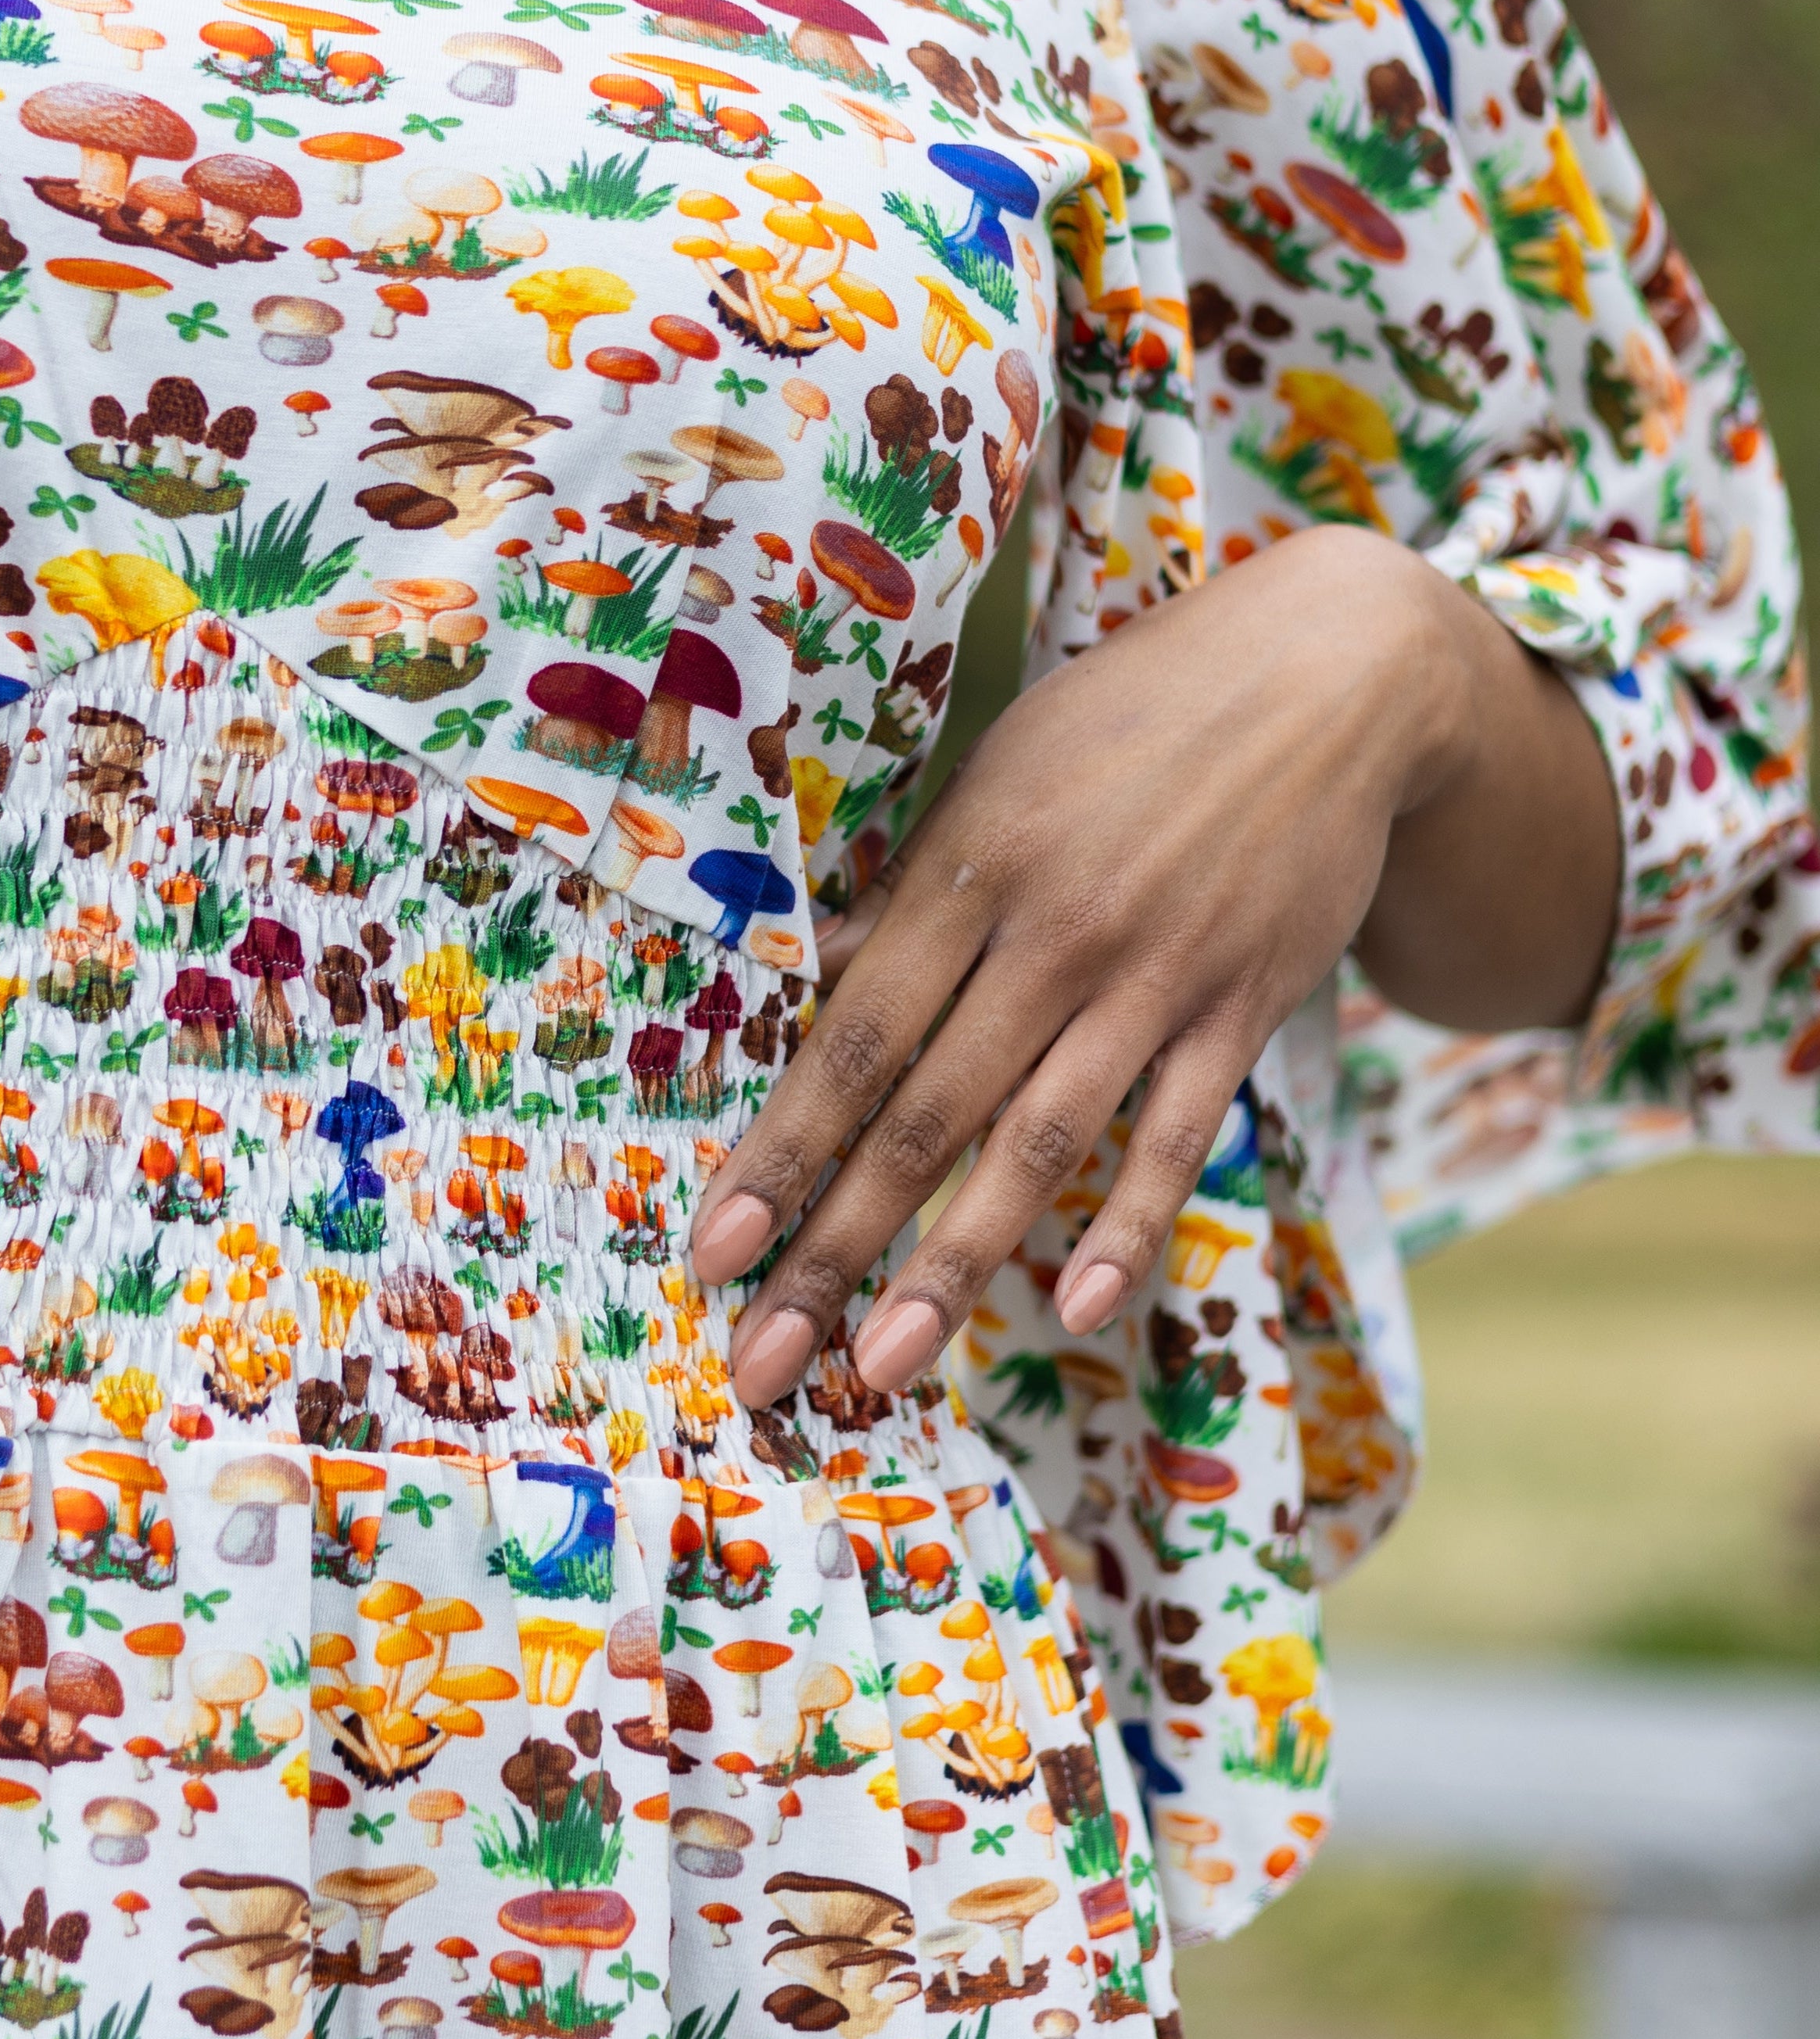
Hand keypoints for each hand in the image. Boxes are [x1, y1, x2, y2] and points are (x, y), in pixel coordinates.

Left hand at [685, 523, 1617, 1405]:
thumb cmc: (1126, 723)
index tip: (712, 1248)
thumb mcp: (995, 777)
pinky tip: (1082, 1304)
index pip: (851, 1041)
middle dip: (832, 1246)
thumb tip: (810, 976)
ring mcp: (1152, 976)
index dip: (779, 1152)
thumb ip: (911, 893)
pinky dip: (1128, 1222)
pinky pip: (1176, 1131)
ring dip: (955, 1265)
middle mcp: (1050, 934)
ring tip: (884, 1364)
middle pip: (921, 1115)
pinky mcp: (1244, 1004)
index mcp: (967, 871)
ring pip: (1034, 1143)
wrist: (1326, 674)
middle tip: (766, 1358)